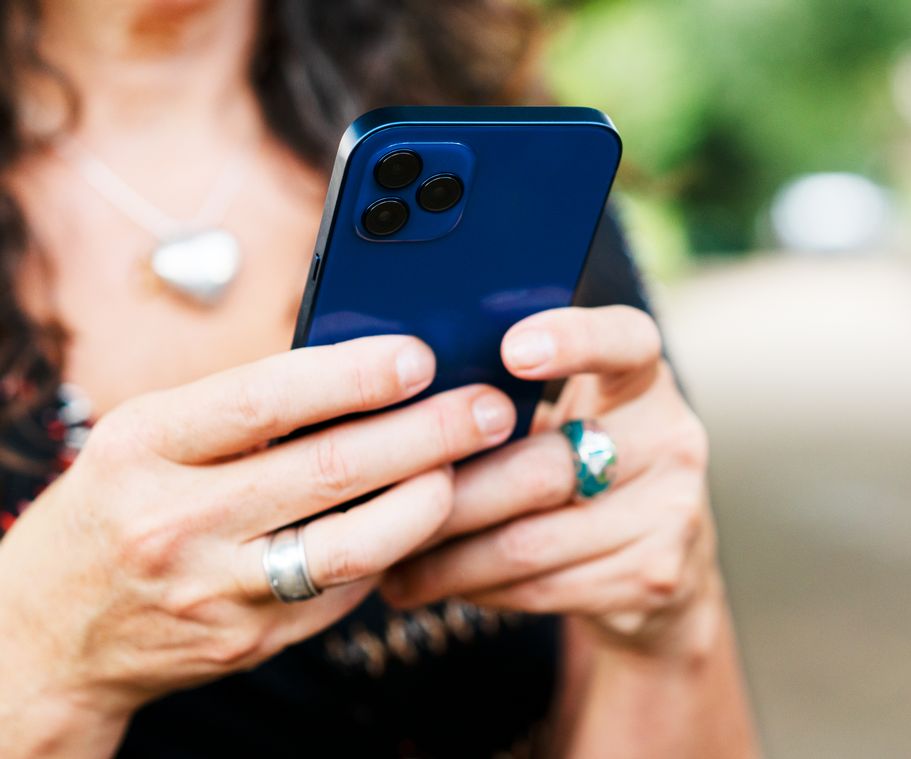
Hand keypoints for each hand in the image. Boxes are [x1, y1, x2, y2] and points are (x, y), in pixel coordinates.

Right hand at [0, 336, 516, 730]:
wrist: (51, 633)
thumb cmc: (114, 507)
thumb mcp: (148, 436)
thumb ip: (244, 407)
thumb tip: (367, 368)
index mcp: (146, 446)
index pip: (265, 398)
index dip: (354, 375)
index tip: (420, 355)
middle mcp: (178, 521)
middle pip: (330, 471)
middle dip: (426, 434)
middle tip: (488, 407)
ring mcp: (217, 590)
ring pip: (353, 545)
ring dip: (428, 501)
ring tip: (469, 466)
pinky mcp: (253, 641)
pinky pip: (345, 591)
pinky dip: (392, 550)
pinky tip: (422, 519)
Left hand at [381, 306, 720, 654]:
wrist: (661, 567)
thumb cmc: (578, 467)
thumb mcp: (566, 416)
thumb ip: (510, 398)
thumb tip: (400, 395)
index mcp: (643, 379)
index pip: (625, 341)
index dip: (573, 341)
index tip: (511, 350)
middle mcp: (671, 438)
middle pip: (545, 465)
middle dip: (453, 489)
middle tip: (384, 499)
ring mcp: (670, 511)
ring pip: (529, 540)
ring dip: (445, 555)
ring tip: (386, 556)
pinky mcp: (651, 575)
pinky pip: (540, 586)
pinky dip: (474, 588)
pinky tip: (431, 583)